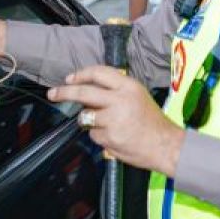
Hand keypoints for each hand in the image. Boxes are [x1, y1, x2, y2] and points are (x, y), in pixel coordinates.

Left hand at [47, 66, 183, 175]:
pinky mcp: (110, 137)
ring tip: (108, 125)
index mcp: (128, 86)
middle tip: (53, 94)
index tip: (69, 79)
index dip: (80, 75)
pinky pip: (93, 134)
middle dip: (64, 92)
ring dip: (89, 121)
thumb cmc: (152, 121)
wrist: (166, 146)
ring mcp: (114, 119)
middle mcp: (120, 100)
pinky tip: (115, 137)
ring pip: (86, 117)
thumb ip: (115, 90)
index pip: (98, 73)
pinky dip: (100, 136)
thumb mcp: (137, 96)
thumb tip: (87, 90)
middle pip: (83, 93)